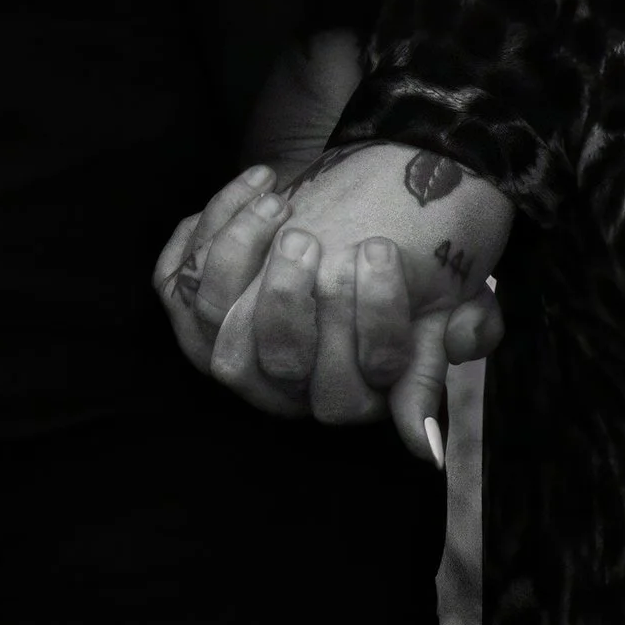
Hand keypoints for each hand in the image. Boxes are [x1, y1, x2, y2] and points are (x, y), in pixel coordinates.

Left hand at [153, 140, 510, 462]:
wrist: (382, 190)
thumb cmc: (419, 254)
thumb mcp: (448, 298)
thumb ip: (441, 355)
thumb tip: (425, 445)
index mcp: (347, 392)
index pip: (342, 392)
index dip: (362, 321)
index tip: (380, 245)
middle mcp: (286, 382)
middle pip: (270, 367)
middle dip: (286, 300)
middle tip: (311, 235)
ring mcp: (237, 341)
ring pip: (213, 333)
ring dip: (239, 258)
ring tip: (281, 202)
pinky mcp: (199, 296)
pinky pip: (176, 280)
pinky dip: (208, 227)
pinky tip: (261, 179)